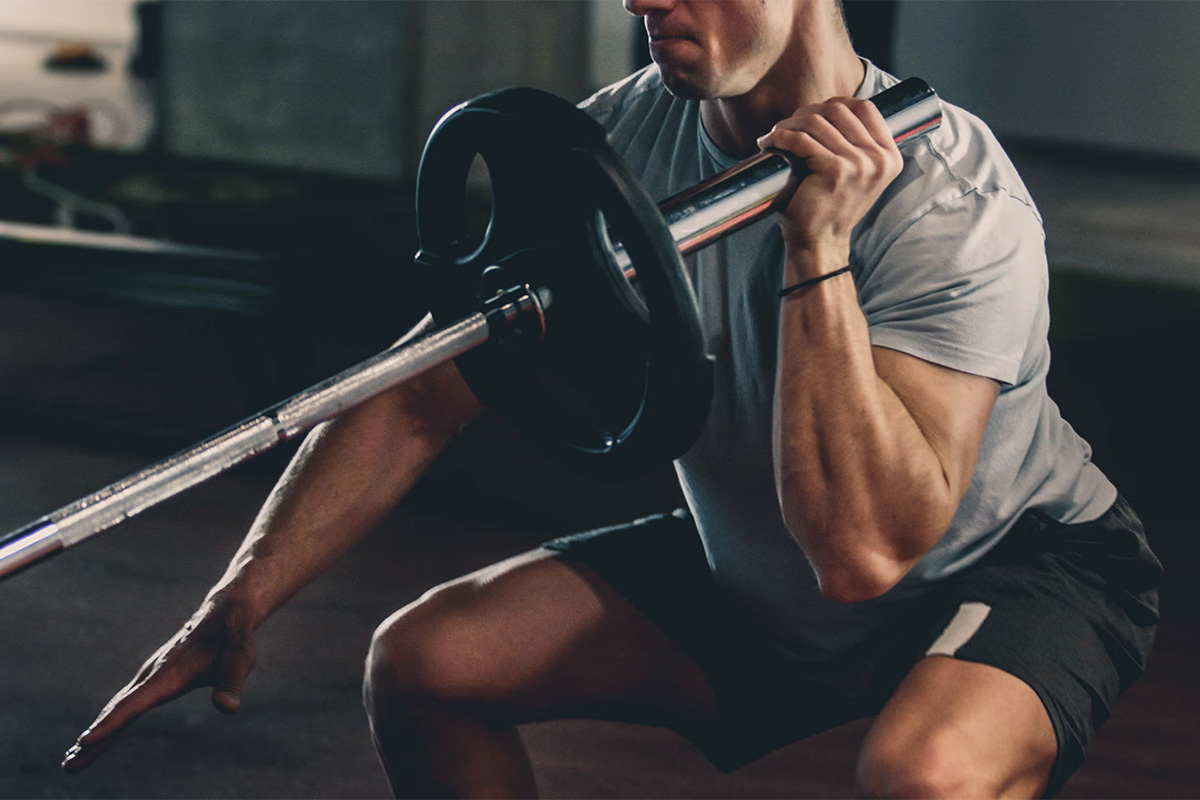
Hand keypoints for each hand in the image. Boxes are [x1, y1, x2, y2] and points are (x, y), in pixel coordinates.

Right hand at [61, 595, 257, 772]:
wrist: (226, 613)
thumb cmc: (234, 636)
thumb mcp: (240, 657)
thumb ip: (233, 681)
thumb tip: (227, 708)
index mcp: (169, 672)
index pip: (136, 702)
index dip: (112, 723)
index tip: (84, 741)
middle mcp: (153, 674)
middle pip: (118, 711)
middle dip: (95, 739)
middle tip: (68, 765)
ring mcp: (150, 677)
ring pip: (117, 709)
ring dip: (96, 735)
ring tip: (71, 762)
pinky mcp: (154, 680)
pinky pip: (127, 705)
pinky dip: (109, 723)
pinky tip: (97, 740)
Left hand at [757, 97, 902, 265]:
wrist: (819, 243)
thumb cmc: (828, 208)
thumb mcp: (854, 174)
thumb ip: (852, 143)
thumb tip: (827, 107)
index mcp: (889, 157)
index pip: (865, 108)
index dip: (834, 104)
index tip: (811, 115)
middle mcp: (879, 159)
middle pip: (839, 110)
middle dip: (807, 113)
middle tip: (787, 126)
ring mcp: (860, 164)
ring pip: (817, 122)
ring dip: (789, 124)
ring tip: (774, 135)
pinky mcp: (835, 170)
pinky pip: (801, 140)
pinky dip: (779, 138)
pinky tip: (769, 144)